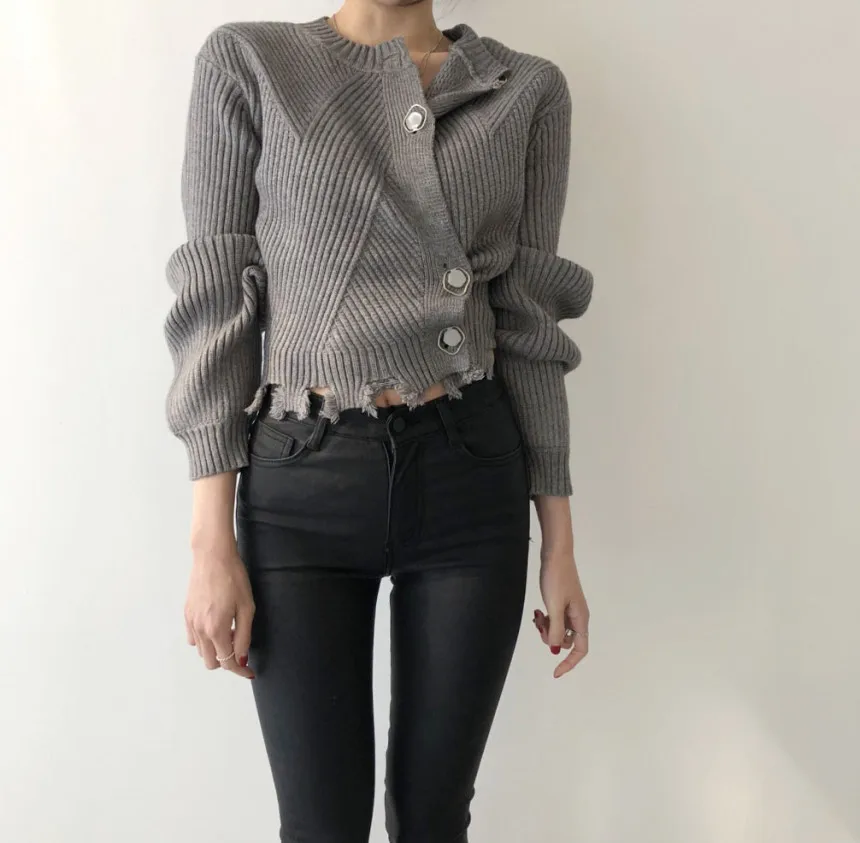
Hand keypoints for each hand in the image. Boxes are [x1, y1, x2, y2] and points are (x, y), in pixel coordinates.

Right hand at [185, 532, 255, 679]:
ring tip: (230, 629)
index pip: (227, 662)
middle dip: (227, 660)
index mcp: (216, 629)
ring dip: (216, 649)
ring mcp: (190, 622)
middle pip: (211, 662)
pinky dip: (204, 640)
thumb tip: (240, 659)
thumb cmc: (234, 578)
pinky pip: (193, 638)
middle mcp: (200, 630)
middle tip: (240, 642)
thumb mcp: (247, 607)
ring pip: (201, 652)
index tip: (250, 672)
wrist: (212, 557)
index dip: (240, 671)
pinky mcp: (186, 614)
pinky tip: (216, 625)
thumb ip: (244, 636)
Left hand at [532, 544, 589, 678]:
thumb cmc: (557, 579)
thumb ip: (555, 630)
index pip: (580, 649)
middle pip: (565, 641)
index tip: (555, 673)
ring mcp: (570, 609)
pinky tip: (538, 610)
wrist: (555, 554)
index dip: (569, 664)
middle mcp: (578, 616)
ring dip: (546, 628)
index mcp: (581, 619)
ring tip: (538, 614)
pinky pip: (554, 619)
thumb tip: (555, 650)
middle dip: (550, 638)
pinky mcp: (562, 602)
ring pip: (558, 630)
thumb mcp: (554, 607)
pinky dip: (545, 619)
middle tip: (540, 624)